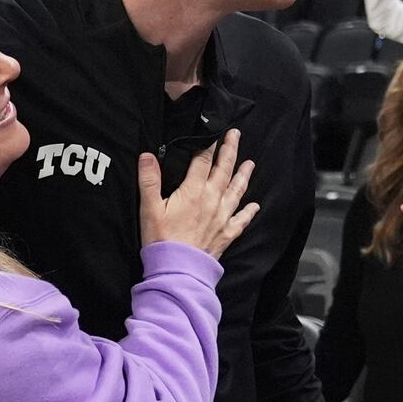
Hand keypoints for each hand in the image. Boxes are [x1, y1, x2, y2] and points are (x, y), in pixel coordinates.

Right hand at [137, 128, 258, 258]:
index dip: (209, 144)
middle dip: (230, 151)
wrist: (177, 270)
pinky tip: (255, 206)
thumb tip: (147, 155)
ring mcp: (222, 217)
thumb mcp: (149, 208)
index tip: (214, 131)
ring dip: (243, 176)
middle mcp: (212, 200)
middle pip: (224, 170)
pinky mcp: (226, 234)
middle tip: (236, 135)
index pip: (203, 161)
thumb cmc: (161, 240)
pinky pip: (241, 220)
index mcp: (193, 191)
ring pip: (236, 191)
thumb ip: (149, 180)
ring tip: (250, 163)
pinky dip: (249, 212)